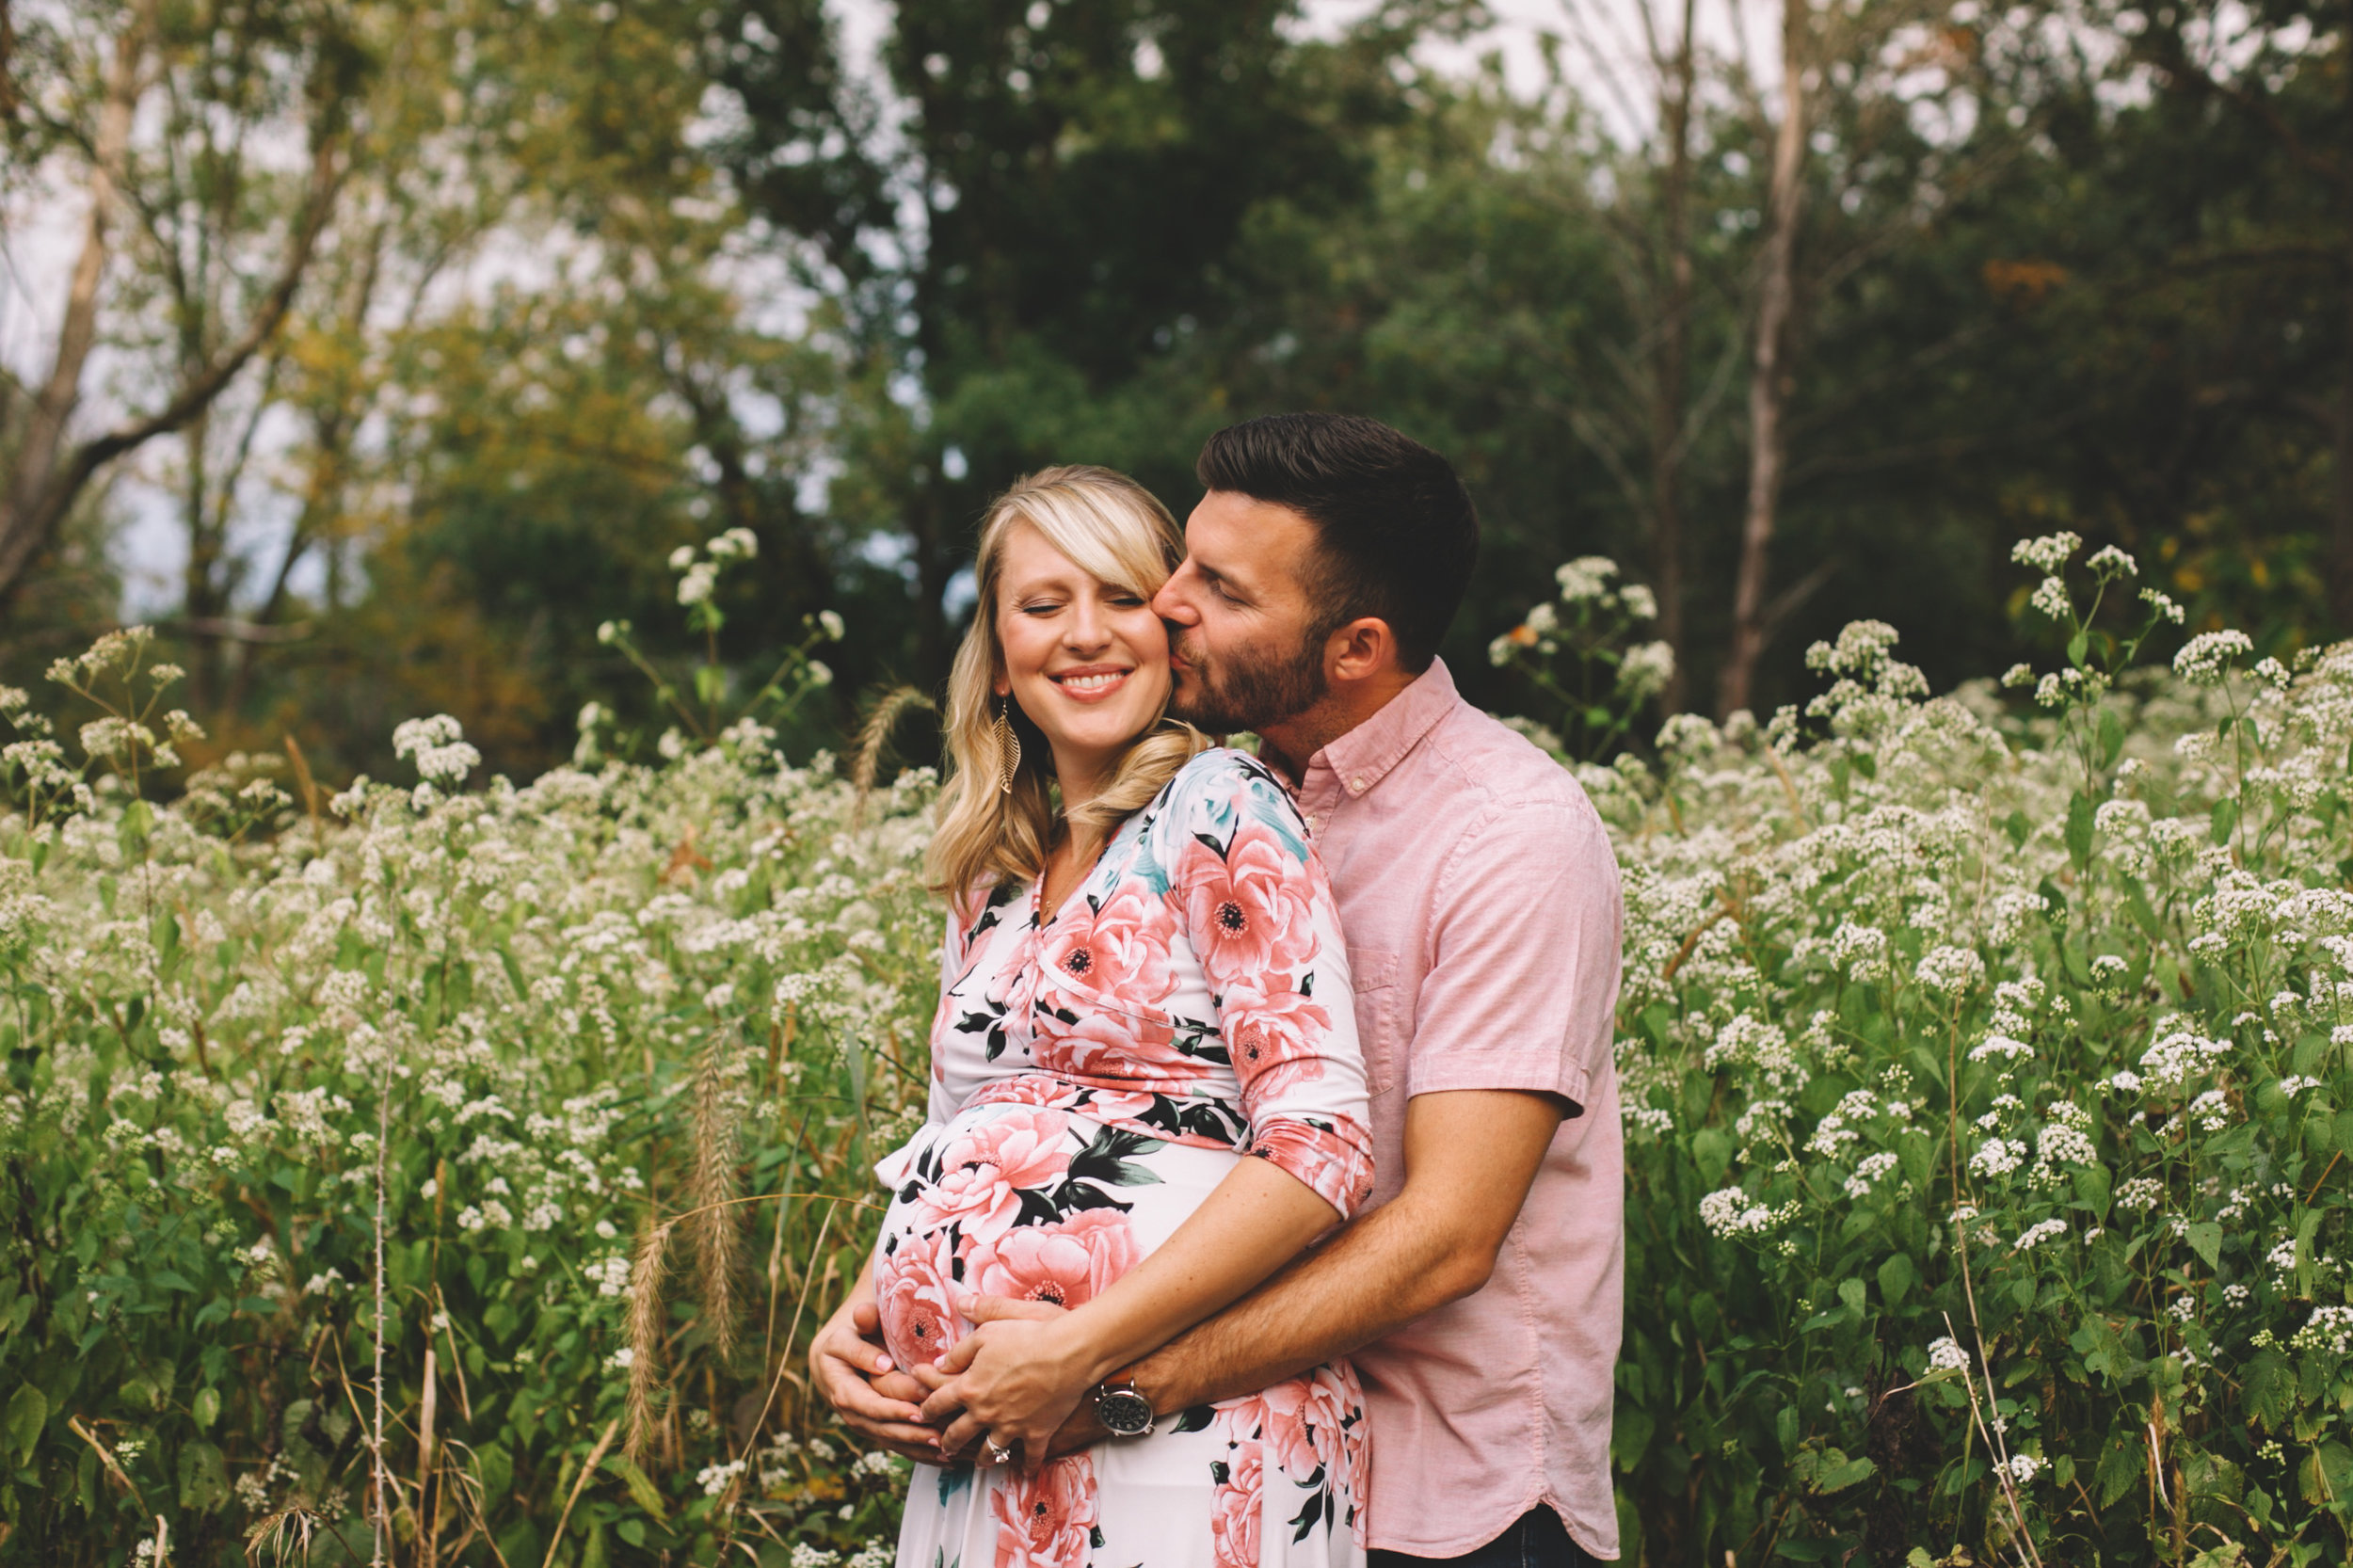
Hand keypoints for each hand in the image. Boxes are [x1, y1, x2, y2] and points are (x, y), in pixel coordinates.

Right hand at [809, 1283, 942, 1463]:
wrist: (836, 1359)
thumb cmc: (849, 1338)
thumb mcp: (850, 1332)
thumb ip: (863, 1331)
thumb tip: (880, 1354)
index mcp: (840, 1385)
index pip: (868, 1402)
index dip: (891, 1409)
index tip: (916, 1411)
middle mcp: (850, 1411)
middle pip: (881, 1427)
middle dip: (910, 1432)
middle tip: (938, 1434)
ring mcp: (863, 1423)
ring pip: (890, 1440)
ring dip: (917, 1448)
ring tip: (946, 1449)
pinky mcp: (876, 1430)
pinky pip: (897, 1445)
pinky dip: (920, 1453)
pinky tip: (945, 1458)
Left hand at [921, 1294, 1091, 1470]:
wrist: (1069, 1353)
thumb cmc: (1028, 1336)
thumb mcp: (987, 1332)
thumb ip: (960, 1349)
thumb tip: (939, 1360)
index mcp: (969, 1387)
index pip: (939, 1403)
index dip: (927, 1409)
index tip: (922, 1414)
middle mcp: (986, 1412)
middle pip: (958, 1434)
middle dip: (947, 1442)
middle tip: (944, 1447)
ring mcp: (1012, 1427)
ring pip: (990, 1452)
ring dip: (981, 1459)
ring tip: (979, 1462)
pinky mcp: (1038, 1433)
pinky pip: (1030, 1457)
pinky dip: (1028, 1466)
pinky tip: (1026, 1471)